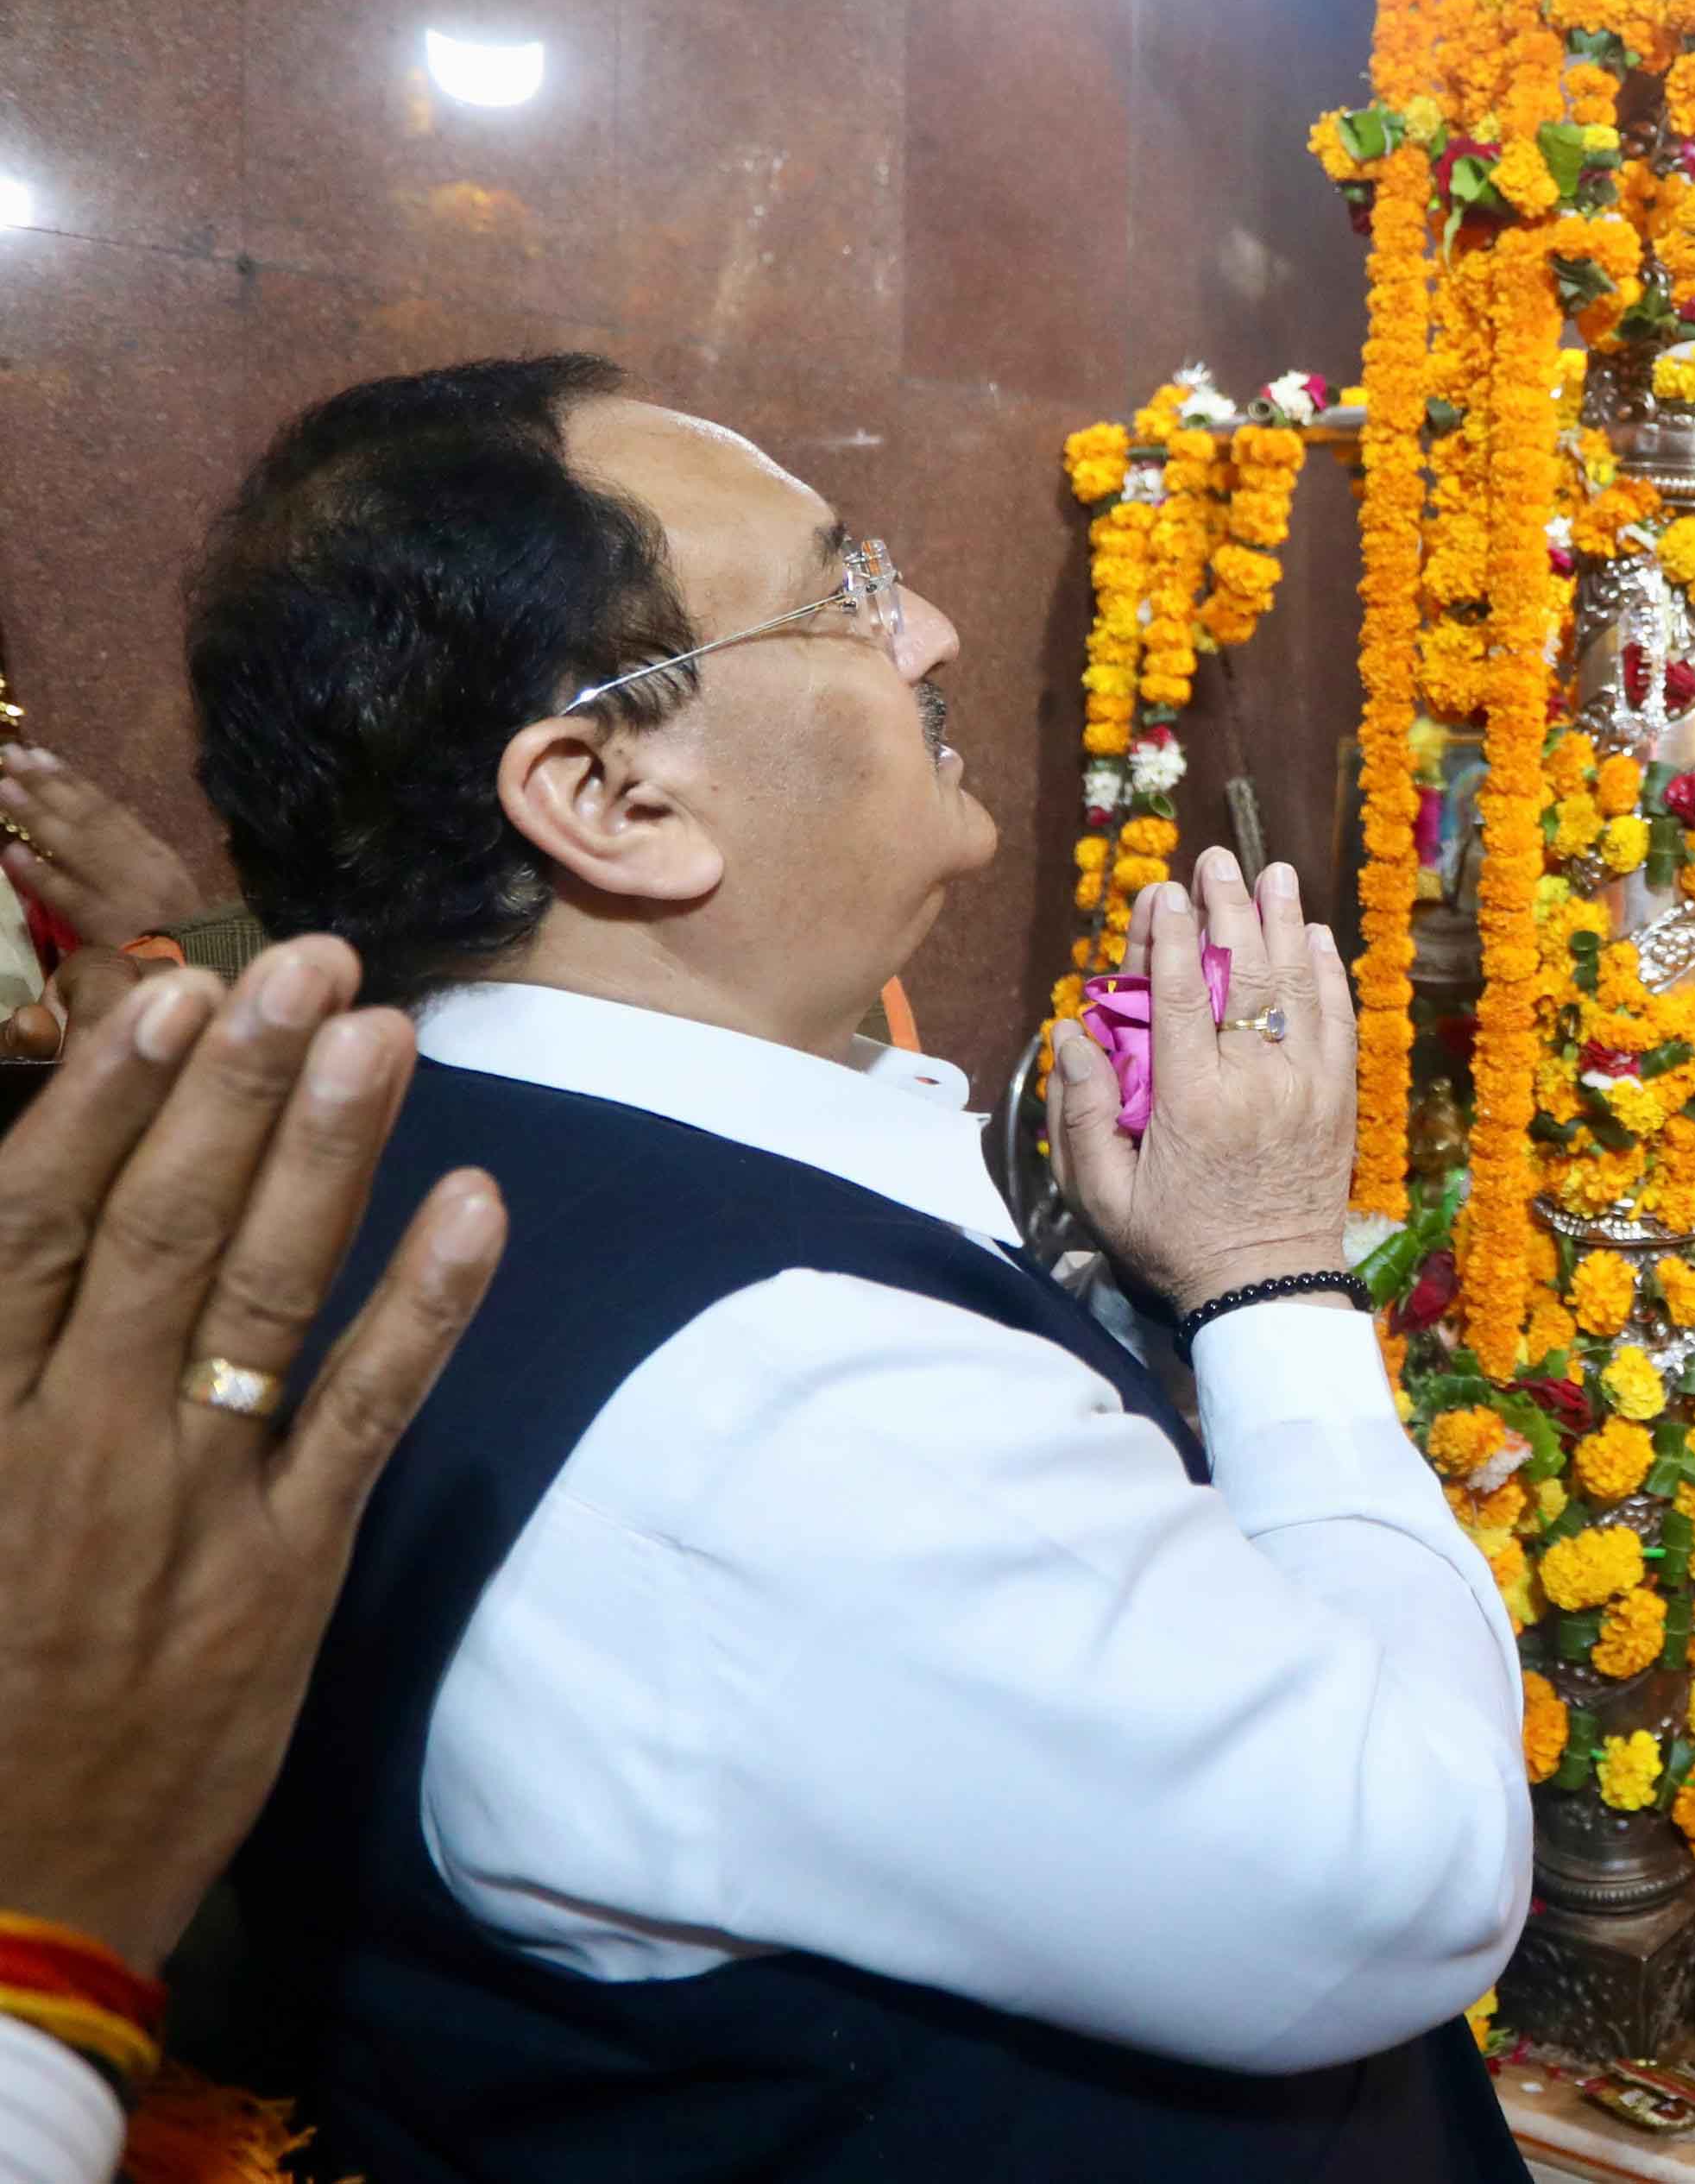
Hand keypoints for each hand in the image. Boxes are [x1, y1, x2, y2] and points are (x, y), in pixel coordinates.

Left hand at [0, 744, 209, 947]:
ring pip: (78, 849)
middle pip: (90, 821)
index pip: (110, 811)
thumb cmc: (185, 936)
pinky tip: (12, 854)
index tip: (42, 756)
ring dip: (38, 817)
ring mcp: (125, 895)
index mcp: (157, 855)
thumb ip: (136, 855)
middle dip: (49, 787)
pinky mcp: (108, 927)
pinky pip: (70, 897)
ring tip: (5, 788)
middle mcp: (142, 867)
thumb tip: (98, 817)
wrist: (201, 974)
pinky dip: (41, 874)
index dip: (73, 782)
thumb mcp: (169, 885)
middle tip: (12, 756)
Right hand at [0, 938, 505, 1971]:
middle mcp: (73, 1443)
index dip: (102, 1102)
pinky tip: (478, 1206)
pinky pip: (366, 1416)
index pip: (30, 1226)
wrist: (1, 1902)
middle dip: (236, 1084)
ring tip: (382, 1031)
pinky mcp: (288, 1573)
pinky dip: (426, 1307)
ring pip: (266, 1295)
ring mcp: (191, 1507)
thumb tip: (10, 1245)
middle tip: (307, 960)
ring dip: (330, 1153)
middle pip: (161, 1228)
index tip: (164, 995)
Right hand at [1050, 852, 1355, 1313]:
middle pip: (1244, 976)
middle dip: (1229, 910)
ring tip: (1274, 872)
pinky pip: (1337, 1022)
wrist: (1268, 1289)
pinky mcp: (1338, 1099)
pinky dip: (1328, 974)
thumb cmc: (1176, 1243)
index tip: (1165, 892)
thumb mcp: (1103, 1196)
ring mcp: (1306, 1088)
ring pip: (1296, 988)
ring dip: (1284, 923)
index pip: (1183, 998)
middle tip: (1217, 859)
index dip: (1174, 939)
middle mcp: (1255, 1084)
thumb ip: (1082, 1113)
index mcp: (1192, 1103)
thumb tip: (1072, 1034)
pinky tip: (1316, 936)